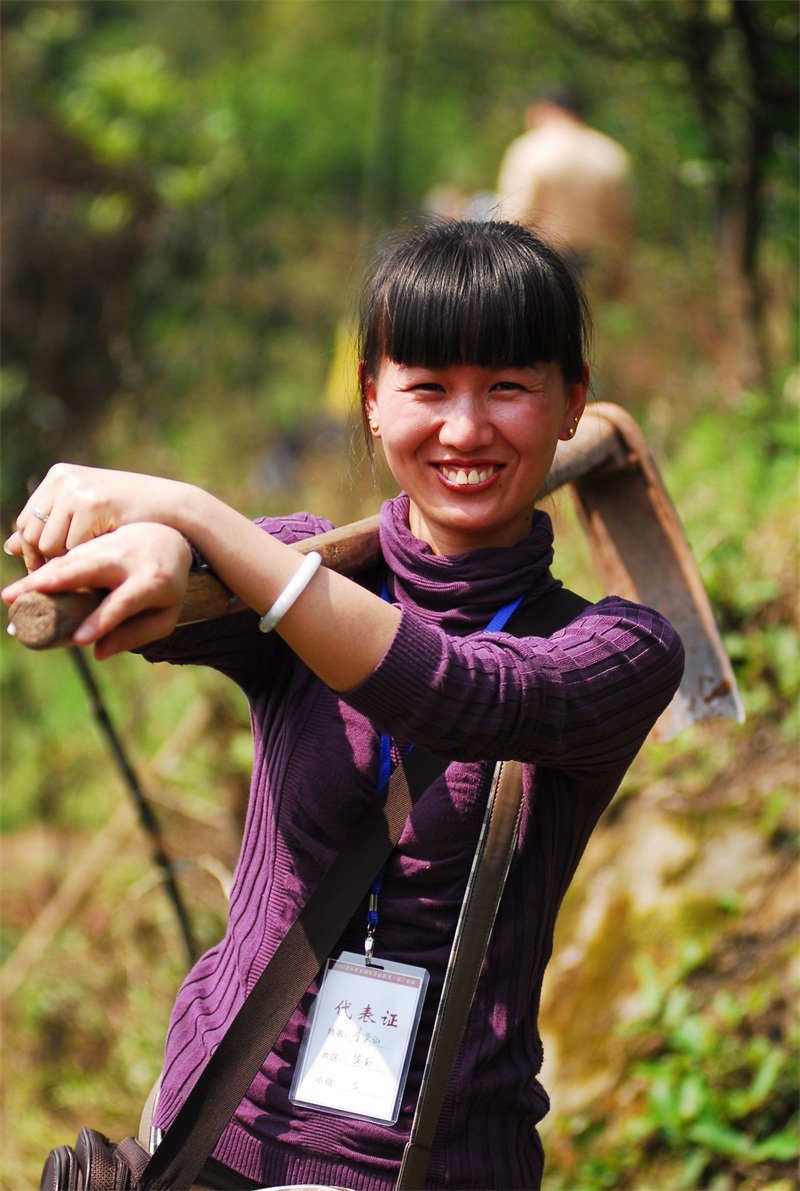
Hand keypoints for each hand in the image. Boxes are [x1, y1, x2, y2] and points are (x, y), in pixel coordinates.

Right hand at [2, 523, 191, 659]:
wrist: (170, 540)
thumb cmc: (166, 587)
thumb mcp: (164, 615)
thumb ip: (136, 634)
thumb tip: (97, 653)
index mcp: (152, 581)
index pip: (123, 602)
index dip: (102, 621)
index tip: (78, 641)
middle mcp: (128, 560)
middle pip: (88, 569)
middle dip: (53, 584)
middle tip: (20, 601)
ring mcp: (109, 546)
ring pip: (71, 560)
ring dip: (39, 576)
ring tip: (11, 595)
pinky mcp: (94, 541)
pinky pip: (66, 555)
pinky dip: (44, 569)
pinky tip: (24, 584)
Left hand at [5, 463, 188, 572]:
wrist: (172, 506)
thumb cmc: (130, 514)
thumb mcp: (87, 516)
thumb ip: (52, 526)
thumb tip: (10, 546)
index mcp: (59, 477)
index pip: (26, 523)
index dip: (35, 551)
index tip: (52, 569)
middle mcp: (63, 479)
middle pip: (32, 534)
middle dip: (46, 559)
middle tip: (68, 574)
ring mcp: (76, 489)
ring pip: (49, 543)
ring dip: (66, 560)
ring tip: (88, 562)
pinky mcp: (91, 503)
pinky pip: (71, 546)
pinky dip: (84, 557)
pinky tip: (103, 553)